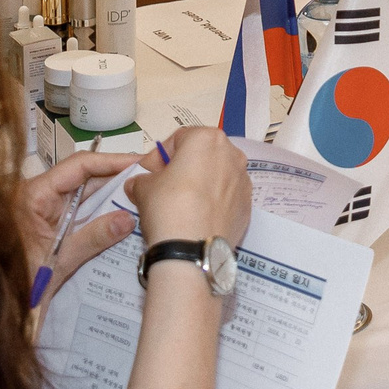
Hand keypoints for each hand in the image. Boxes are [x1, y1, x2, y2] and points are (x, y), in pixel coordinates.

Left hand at [19, 151, 136, 316]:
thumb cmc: (17, 283)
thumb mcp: (59, 261)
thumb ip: (93, 237)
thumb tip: (127, 219)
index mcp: (34, 195)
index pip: (79, 165)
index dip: (111, 161)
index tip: (138, 162)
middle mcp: (38, 196)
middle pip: (83, 178)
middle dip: (115, 179)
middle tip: (147, 177)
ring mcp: (43, 211)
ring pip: (83, 195)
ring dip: (110, 198)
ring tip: (141, 195)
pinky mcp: (48, 225)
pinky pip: (78, 213)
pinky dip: (99, 215)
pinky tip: (121, 218)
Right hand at [128, 127, 252, 249]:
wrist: (193, 249)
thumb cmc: (168, 206)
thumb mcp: (143, 187)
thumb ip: (142, 179)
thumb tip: (140, 184)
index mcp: (207, 139)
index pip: (177, 139)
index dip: (159, 157)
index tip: (148, 174)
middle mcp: (232, 154)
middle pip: (201, 155)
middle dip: (182, 168)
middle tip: (163, 188)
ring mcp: (244, 181)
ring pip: (216, 176)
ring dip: (199, 185)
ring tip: (181, 206)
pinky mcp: (248, 206)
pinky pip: (226, 198)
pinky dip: (212, 203)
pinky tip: (197, 219)